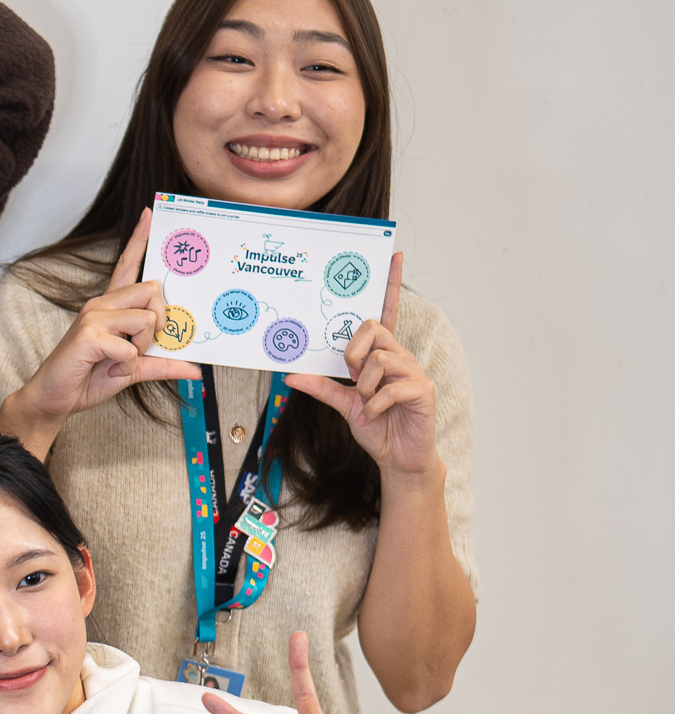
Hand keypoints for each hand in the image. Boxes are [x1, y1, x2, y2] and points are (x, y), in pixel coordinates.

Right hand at [0, 209, 183, 456]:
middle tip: (143, 345)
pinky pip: (129, 347)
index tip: (148, 212)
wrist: (55, 398)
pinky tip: (108, 368)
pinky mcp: (89, 334)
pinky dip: (126, 364)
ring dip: (141, 347)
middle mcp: (101, 304)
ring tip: (120, 360)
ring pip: (144, 318)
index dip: (138, 239)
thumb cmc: (88, 379)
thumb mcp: (132, 371)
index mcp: (110, 306)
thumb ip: (161, 364)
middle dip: (158, 321)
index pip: (127, 264)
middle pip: (151, 290)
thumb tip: (195, 369)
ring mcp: (93, 316)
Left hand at [285, 254, 440, 482]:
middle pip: (373, 329)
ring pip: (380, 359)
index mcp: (383, 354)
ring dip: (364, 386)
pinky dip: (375, 406)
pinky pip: (391, 389)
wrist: (398, 458)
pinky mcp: (423, 391)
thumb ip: (321, 387)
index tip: (395, 255)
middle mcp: (400, 356)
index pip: (386, 312)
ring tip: (365, 404)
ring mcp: (413, 372)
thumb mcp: (343, 405)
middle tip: (353, 378)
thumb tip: (290, 375)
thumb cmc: (376, 426)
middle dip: (354, 354)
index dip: (391, 285)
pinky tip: (372, 417)